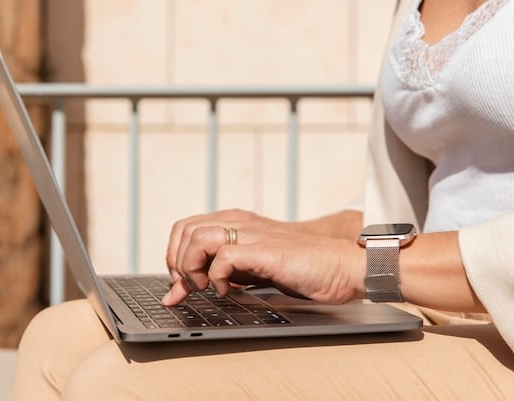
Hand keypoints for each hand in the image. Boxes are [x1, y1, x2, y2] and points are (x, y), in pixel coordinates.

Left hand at [162, 209, 364, 305]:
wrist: (340, 266)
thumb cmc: (300, 268)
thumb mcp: (249, 270)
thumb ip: (218, 274)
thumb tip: (180, 292)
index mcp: (236, 223)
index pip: (185, 228)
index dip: (174, 256)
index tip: (180, 285)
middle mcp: (240, 222)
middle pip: (184, 230)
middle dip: (177, 263)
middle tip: (191, 288)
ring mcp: (252, 234)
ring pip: (197, 237)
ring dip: (192, 266)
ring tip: (206, 287)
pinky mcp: (265, 250)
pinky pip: (224, 255)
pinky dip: (216, 276)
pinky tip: (227, 289)